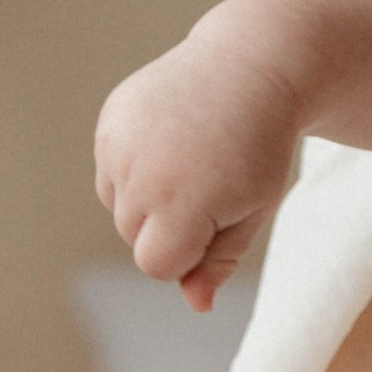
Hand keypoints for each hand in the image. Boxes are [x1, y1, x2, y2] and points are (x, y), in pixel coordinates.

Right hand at [95, 15, 309, 308]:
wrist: (251, 67)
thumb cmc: (261, 147)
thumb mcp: (254, 209)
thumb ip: (219, 260)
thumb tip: (195, 304)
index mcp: (181, 203)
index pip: (158, 265)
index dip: (190, 254)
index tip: (219, 222)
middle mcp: (141, 175)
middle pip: (136, 238)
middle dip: (170, 226)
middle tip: (212, 183)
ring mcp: (119, 145)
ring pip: (119, 208)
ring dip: (149, 200)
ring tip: (191, 162)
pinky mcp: (109, 122)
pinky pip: (110, 173)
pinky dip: (134, 169)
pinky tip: (171, 142)